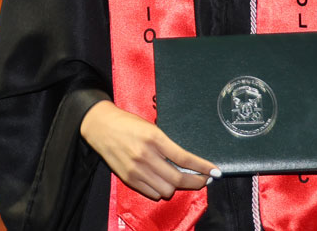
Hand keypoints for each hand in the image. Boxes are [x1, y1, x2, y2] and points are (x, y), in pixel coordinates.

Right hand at [80, 101, 217, 199]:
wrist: (101, 127)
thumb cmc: (128, 123)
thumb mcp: (152, 128)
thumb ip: (167, 145)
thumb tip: (187, 162)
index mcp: (154, 139)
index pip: (184, 158)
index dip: (203, 167)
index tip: (215, 172)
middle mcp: (146, 156)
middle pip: (178, 179)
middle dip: (196, 182)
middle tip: (204, 179)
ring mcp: (136, 170)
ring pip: (167, 189)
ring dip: (177, 187)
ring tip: (181, 180)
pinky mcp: (128, 179)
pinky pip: (152, 193)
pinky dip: (161, 190)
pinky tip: (163, 182)